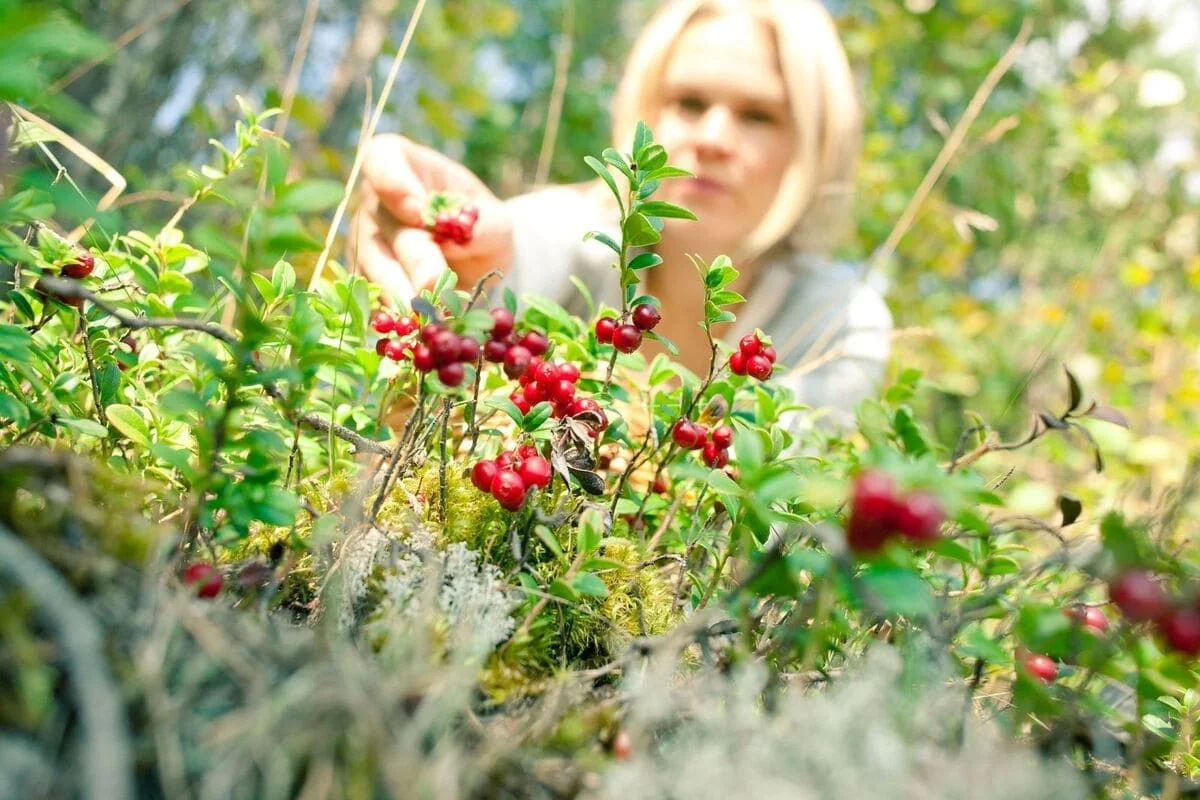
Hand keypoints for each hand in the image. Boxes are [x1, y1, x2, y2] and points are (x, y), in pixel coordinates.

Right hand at [351, 134, 512, 303]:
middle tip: (431, 283)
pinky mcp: (366, 283)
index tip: (417, 210)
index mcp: (403, 166)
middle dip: (410, 258)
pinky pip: (375, 300)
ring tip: (431, 317)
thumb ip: (486, 224)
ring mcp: (365, 244)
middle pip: (383, 227)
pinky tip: (422, 331)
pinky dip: (400, 317)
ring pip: (375, 269)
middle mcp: (375, 203)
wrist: (473, 261)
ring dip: (403, 295)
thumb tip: (462, 238)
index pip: (382, 159)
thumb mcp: (496, 219)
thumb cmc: (480, 225)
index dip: (393, 182)